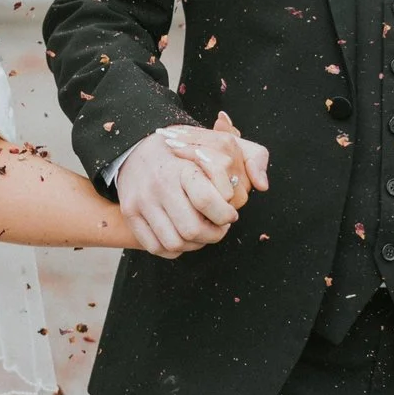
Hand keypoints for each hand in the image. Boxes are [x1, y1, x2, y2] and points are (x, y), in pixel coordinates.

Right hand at [114, 110, 270, 256]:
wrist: (135, 148)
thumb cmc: (185, 150)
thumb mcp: (219, 144)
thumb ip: (251, 158)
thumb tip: (262, 185)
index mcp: (182, 167)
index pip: (207, 201)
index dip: (225, 215)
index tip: (230, 214)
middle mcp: (160, 184)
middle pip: (192, 229)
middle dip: (214, 234)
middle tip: (220, 227)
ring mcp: (142, 201)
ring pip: (175, 242)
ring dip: (196, 244)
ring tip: (203, 232)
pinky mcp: (131, 214)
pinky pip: (157, 247)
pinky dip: (175, 249)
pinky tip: (184, 236)